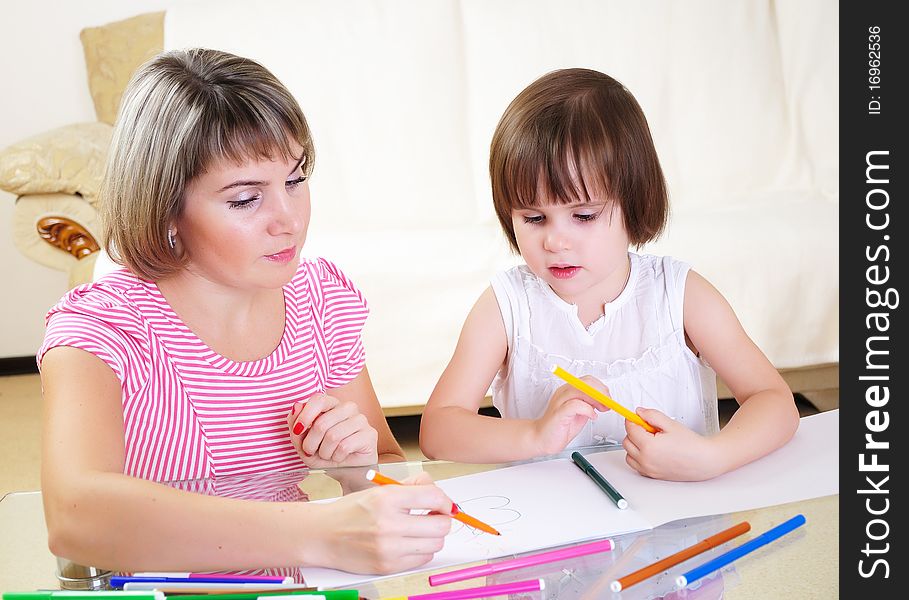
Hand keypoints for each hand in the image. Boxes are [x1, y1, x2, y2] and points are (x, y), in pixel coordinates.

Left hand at [287, 393, 378, 467]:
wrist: (346, 472)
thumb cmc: (326, 454)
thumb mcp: (304, 444)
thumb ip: (296, 426)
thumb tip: (296, 406)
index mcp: (332, 404)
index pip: (318, 400)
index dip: (305, 415)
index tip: (297, 431)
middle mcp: (348, 408)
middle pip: (322, 423)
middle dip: (311, 442)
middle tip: (311, 451)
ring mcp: (361, 419)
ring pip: (333, 436)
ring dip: (325, 452)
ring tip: (327, 455)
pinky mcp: (370, 434)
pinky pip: (345, 446)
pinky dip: (337, 457)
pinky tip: (340, 457)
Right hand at [318, 473, 453, 573]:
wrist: (322, 535)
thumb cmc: (351, 511)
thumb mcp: (379, 489)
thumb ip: (411, 486)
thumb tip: (438, 491)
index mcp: (387, 498)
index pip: (434, 497)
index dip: (445, 501)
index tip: (444, 503)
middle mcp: (388, 523)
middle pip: (441, 525)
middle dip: (442, 519)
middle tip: (434, 517)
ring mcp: (388, 548)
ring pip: (435, 544)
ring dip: (433, 537)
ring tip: (420, 530)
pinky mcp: (387, 566)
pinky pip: (422, 559)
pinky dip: (421, 551)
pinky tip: (409, 543)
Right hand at [532, 376, 608, 454]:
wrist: (541, 438)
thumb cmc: (559, 426)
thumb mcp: (580, 413)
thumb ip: (589, 404)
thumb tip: (604, 400)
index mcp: (568, 391)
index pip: (587, 380)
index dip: (601, 387)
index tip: (608, 398)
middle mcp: (563, 393)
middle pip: (586, 382)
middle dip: (601, 392)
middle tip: (608, 403)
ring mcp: (560, 401)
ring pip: (580, 390)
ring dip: (596, 399)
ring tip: (601, 409)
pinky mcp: (559, 413)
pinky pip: (575, 405)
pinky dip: (587, 410)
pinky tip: (592, 417)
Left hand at [622, 407, 720, 480]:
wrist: (704, 461)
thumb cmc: (691, 445)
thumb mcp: (670, 424)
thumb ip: (651, 415)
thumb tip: (639, 412)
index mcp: (649, 446)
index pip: (630, 429)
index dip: (633, 420)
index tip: (638, 417)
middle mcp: (646, 460)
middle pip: (627, 441)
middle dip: (635, 432)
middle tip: (650, 429)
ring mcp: (648, 470)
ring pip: (629, 454)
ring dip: (635, 445)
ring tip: (652, 441)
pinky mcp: (651, 475)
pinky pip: (636, 465)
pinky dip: (639, 457)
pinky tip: (652, 451)